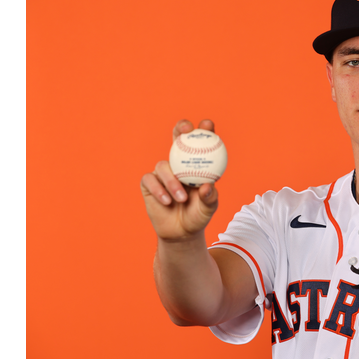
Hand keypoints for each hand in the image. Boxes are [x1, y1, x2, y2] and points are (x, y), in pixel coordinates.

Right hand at [141, 119, 218, 240]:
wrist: (181, 232)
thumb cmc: (198, 215)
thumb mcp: (209, 208)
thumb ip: (210, 197)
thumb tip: (207, 186)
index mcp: (197, 163)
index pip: (201, 142)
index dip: (204, 130)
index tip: (207, 125)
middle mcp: (179, 163)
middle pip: (177, 138)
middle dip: (180, 129)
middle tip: (185, 131)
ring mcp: (162, 172)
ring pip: (163, 165)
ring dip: (172, 181)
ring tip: (182, 198)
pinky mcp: (148, 183)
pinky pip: (151, 180)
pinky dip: (160, 190)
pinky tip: (167, 201)